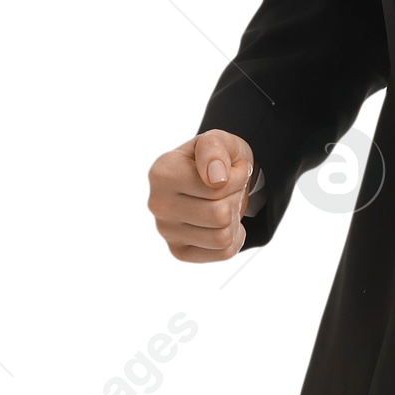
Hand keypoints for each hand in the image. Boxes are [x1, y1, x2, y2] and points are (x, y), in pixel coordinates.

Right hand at [147, 128, 255, 260]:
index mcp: (161, 173)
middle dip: (235, 199)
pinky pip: (223, 253)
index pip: (218, 188)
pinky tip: (221, 223)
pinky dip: (233, 237)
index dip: (237, 178)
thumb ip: (214, 149)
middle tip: (229, 189)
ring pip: (222, 237)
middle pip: (220, 215)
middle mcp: (157, 204)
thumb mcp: (218, 141)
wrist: (216, 181)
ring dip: (234, 219)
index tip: (230, 170)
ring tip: (224, 203)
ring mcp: (165, 231)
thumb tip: (215, 179)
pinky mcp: (178, 251)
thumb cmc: (216, 160)